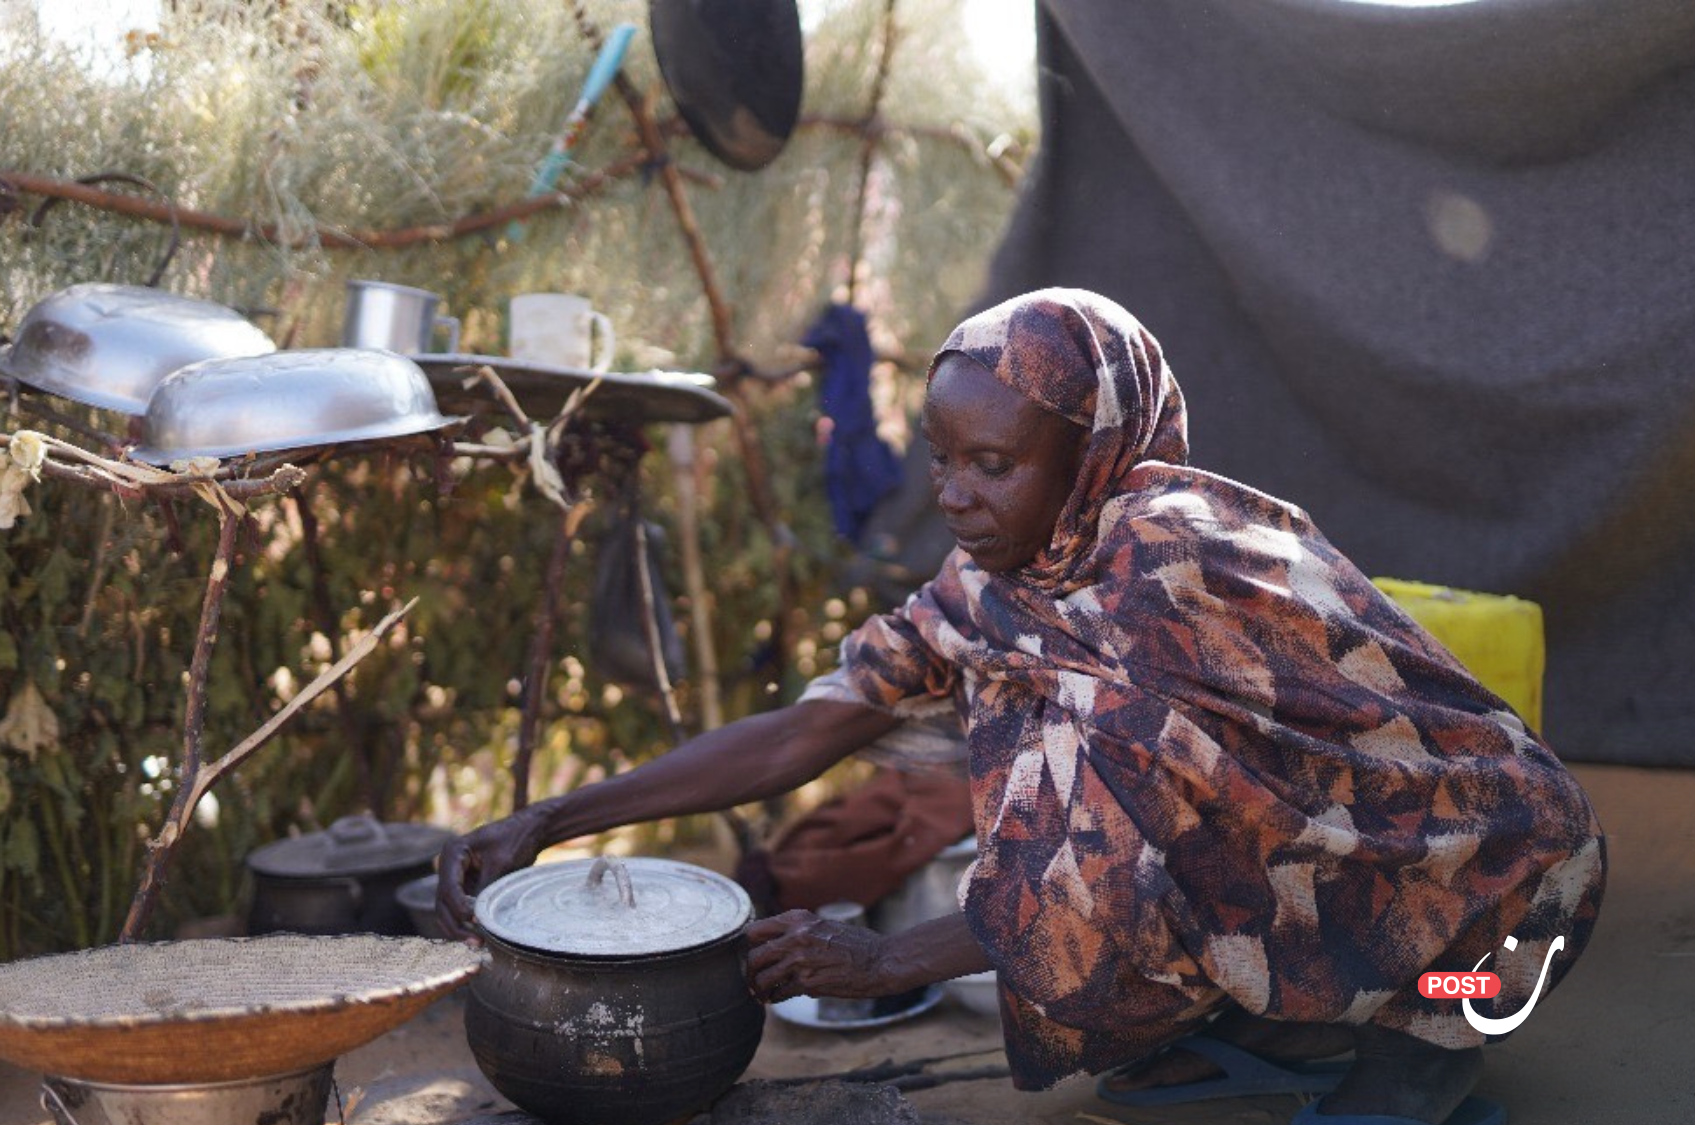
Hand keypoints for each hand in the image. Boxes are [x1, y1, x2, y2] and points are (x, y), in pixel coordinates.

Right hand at [434, 810, 545, 941]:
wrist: (530, 830)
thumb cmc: (516, 840)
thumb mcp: (501, 864)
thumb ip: (485, 889)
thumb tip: (475, 919)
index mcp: (453, 853)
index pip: (448, 888)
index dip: (459, 908)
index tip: (475, 922)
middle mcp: (449, 866)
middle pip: (442, 903)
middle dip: (456, 924)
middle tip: (475, 942)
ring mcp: (455, 877)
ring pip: (447, 909)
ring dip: (459, 927)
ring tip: (477, 943)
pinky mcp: (466, 885)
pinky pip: (459, 908)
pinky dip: (466, 922)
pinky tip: (479, 935)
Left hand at [745, 910, 891, 1002]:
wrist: (882, 961)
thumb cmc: (857, 944)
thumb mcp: (824, 925)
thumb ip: (799, 932)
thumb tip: (776, 945)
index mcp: (798, 919)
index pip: (754, 931)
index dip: (750, 947)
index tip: (754, 956)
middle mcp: (796, 937)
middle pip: (753, 957)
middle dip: (750, 972)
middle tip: (753, 981)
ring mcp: (801, 961)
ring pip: (762, 978)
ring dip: (760, 989)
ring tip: (762, 995)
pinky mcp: (809, 983)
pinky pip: (779, 993)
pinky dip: (776, 998)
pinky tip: (778, 998)